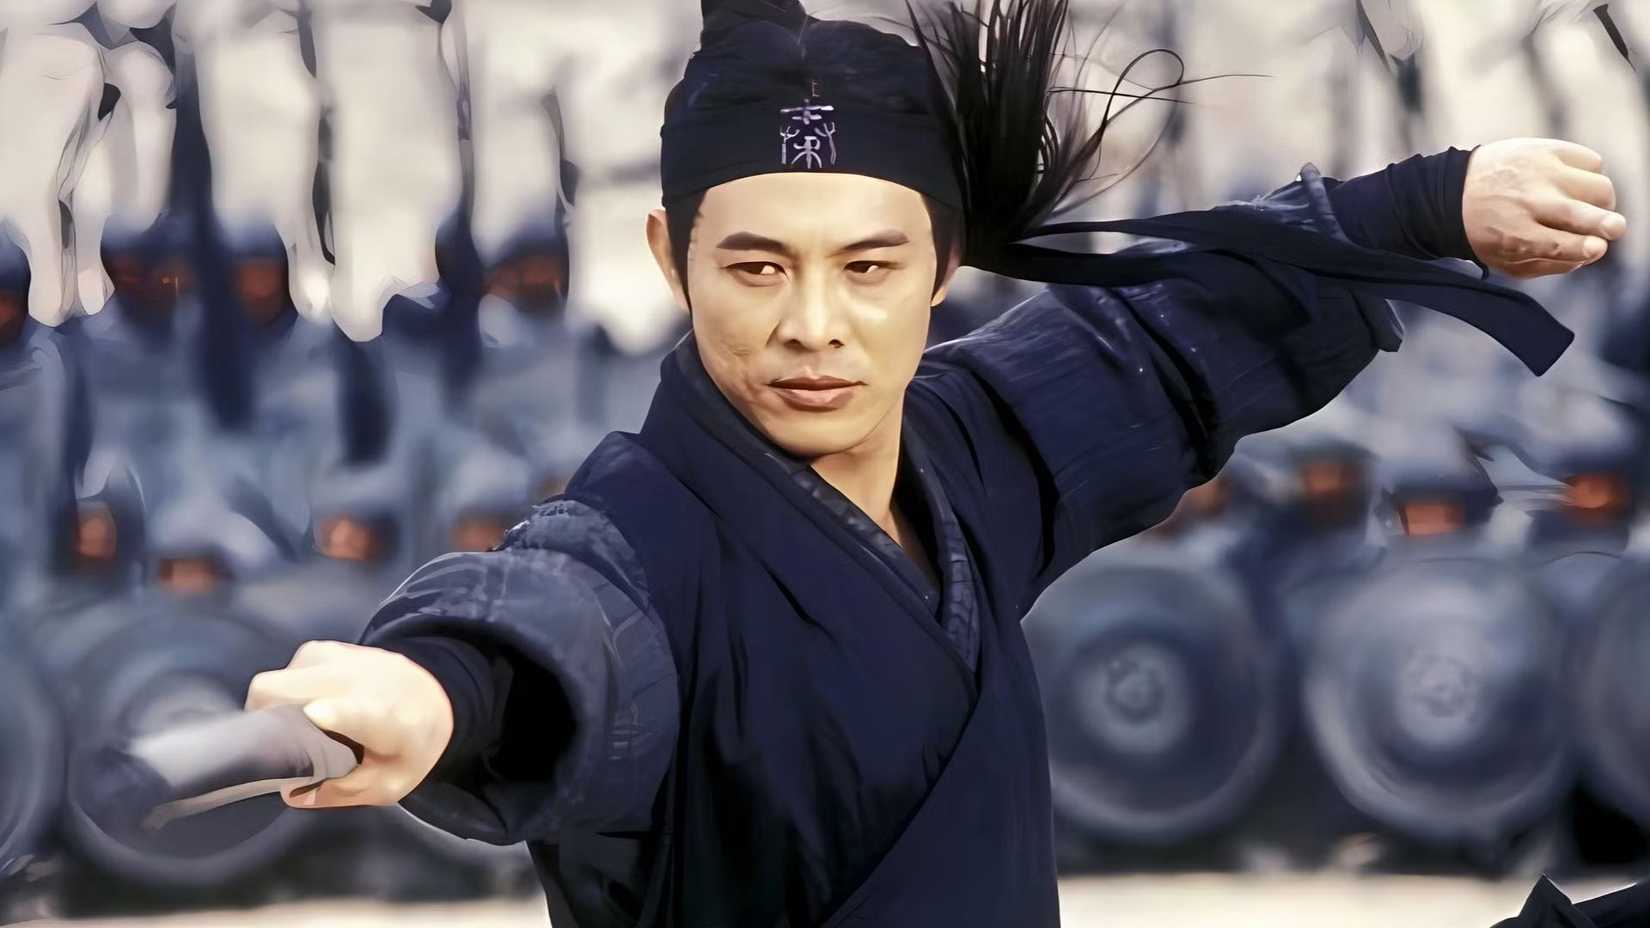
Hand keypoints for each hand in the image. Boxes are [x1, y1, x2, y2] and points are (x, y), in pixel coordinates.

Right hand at [244, 640, 453, 808]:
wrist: (439, 694)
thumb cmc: (413, 743)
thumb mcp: (390, 784)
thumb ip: (343, 792)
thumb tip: (293, 793)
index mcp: (380, 716)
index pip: (348, 709)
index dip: (330, 714)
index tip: (315, 720)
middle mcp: (354, 678)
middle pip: (276, 689)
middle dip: (264, 720)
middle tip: (276, 746)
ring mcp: (338, 657)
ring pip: (276, 679)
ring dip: (275, 704)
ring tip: (297, 727)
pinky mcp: (328, 647)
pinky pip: (288, 669)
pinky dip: (287, 689)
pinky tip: (308, 705)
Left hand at [1462, 138, 1626, 278]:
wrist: (1453, 191)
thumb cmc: (1488, 231)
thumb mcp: (1505, 260)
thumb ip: (1548, 264)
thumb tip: (1590, 254)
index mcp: (1514, 234)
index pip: (1557, 244)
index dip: (1583, 248)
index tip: (1597, 248)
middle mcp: (1528, 201)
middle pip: (1579, 214)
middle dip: (1605, 224)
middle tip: (1615, 228)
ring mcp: (1540, 172)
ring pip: (1597, 185)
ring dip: (1602, 201)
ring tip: (1590, 208)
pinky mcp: (1546, 149)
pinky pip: (1591, 160)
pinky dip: (1592, 174)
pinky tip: (1576, 184)